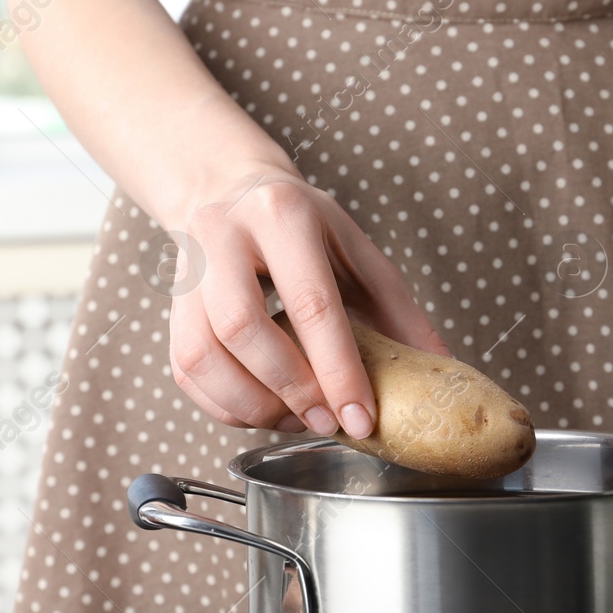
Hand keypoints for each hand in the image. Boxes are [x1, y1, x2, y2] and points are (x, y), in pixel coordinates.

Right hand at [169, 166, 447, 435]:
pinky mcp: (171, 308)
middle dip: (290, 388)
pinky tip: (263, 411)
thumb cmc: (303, 227)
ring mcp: (188, 272)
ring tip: (296, 420)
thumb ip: (398, 310)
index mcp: (284, 215)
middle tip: (327, 422)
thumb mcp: (358, 251)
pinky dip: (224, 406)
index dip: (337, 369)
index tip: (360, 416)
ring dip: (252, 404)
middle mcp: (225, 237)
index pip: (311, 303)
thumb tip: (442, 370)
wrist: (228, 190)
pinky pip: (186, 372)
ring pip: (202, 355)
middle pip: (242, 327)